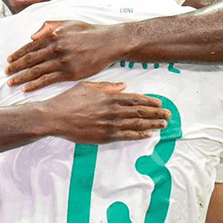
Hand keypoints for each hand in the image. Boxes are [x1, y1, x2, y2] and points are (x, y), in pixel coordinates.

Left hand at [6, 20, 122, 91]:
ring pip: (36, 71)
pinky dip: (35, 85)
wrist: (109, 43)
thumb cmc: (90, 32)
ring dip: (22, 78)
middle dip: (16, 67)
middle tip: (6, 73)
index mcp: (54, 35)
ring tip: (12, 82)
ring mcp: (62, 62)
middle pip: (30, 60)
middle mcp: (56, 48)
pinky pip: (48, 80)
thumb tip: (32, 36)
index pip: (31, 46)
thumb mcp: (68, 23)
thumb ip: (49, 27)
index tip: (9, 61)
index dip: (18, 54)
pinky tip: (27, 89)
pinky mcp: (70, 73)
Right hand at [44, 81, 169, 143]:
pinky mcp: (104, 137)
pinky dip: (139, 135)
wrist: (54, 117)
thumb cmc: (68, 100)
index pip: (135, 99)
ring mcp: (109, 125)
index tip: (160, 103)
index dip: (150, 102)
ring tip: (163, 125)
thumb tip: (123, 86)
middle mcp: (112, 110)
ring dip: (152, 124)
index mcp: (109, 97)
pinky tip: (148, 135)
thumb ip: (107, 86)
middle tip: (168, 115)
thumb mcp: (88, 86)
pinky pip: (126, 136)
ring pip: (136, 125)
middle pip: (140, 112)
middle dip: (156, 113)